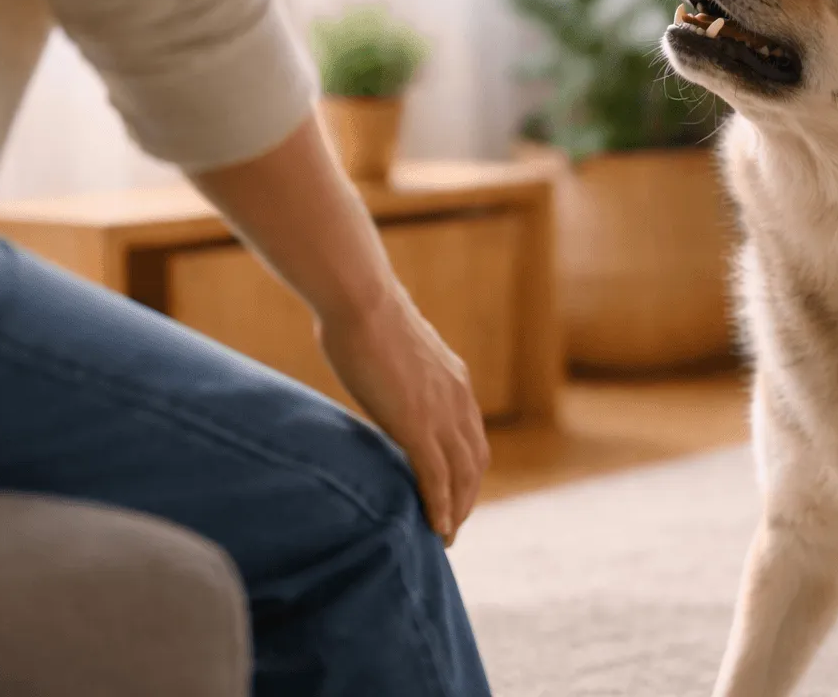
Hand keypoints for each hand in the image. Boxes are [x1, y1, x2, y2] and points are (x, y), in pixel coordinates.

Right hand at [318, 287, 489, 543]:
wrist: (361, 300)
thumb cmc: (363, 313)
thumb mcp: (392, 347)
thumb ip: (397, 369)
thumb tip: (378, 371)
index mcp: (454, 380)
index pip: (471, 435)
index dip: (467, 467)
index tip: (456, 491)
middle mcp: (458, 399)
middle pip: (475, 461)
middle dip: (467, 496)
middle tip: (451, 525)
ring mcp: (441, 412)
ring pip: (463, 475)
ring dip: (457, 510)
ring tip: (444, 537)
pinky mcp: (418, 424)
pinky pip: (437, 477)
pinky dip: (440, 506)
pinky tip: (436, 528)